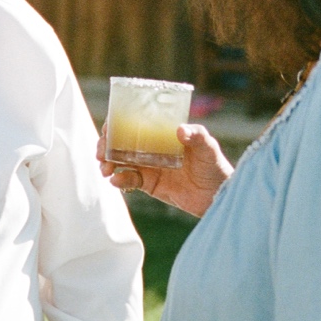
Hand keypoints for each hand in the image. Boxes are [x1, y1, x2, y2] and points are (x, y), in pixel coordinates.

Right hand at [98, 125, 233, 217]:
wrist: (220, 196)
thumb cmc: (216, 166)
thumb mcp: (209, 148)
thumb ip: (198, 136)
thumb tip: (180, 130)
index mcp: (161, 134)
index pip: (134, 124)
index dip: (117, 125)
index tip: (108, 129)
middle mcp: (152, 148)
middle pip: (121, 142)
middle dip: (106, 146)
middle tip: (101, 153)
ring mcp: (149, 166)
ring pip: (121, 161)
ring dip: (108, 163)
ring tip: (106, 169)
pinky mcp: (150, 184)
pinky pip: (130, 180)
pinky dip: (120, 180)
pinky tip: (117, 181)